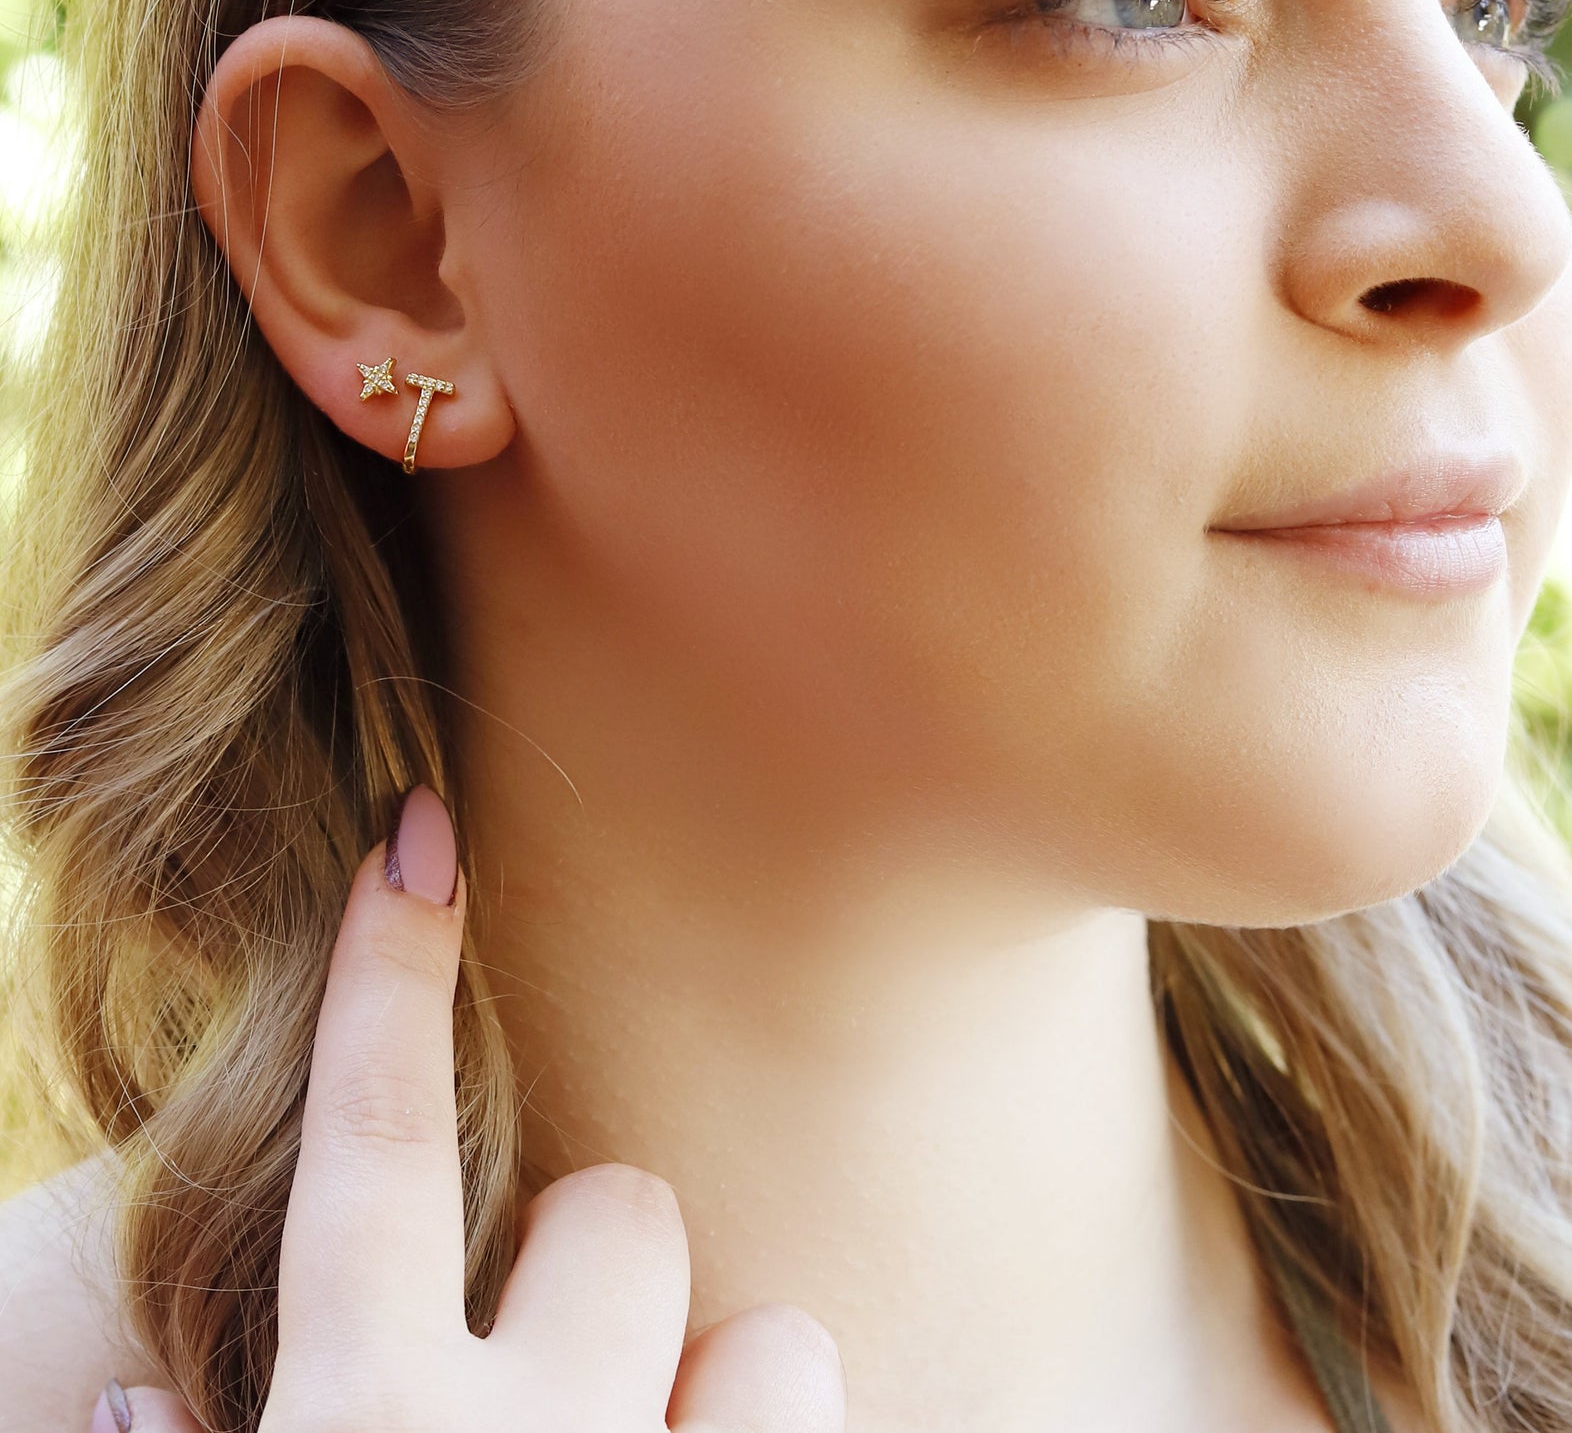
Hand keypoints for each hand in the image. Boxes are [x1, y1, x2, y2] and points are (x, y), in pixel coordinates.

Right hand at [94, 785, 845, 1432]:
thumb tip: (121, 1400)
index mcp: (353, 1431)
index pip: (373, 1146)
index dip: (388, 977)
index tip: (417, 833)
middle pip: (619, 1209)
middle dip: (584, 1260)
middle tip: (542, 1368)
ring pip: (770, 1330)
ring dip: (708, 1379)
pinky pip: (814, 1403)